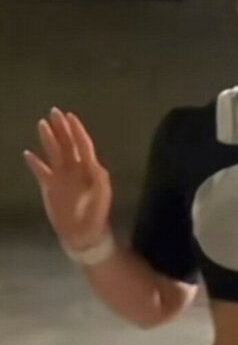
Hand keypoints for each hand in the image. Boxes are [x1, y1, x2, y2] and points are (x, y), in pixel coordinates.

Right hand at [24, 108, 111, 249]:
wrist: (83, 233)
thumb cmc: (96, 213)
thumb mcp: (102, 195)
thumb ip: (99, 178)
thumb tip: (94, 162)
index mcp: (88, 169)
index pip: (82, 144)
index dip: (77, 130)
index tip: (70, 116)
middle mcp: (74, 169)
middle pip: (67, 144)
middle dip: (61, 128)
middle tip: (54, 112)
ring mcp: (61, 177)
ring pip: (53, 153)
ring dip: (48, 139)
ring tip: (42, 124)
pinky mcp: (49, 187)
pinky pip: (40, 171)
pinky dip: (34, 162)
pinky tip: (28, 153)